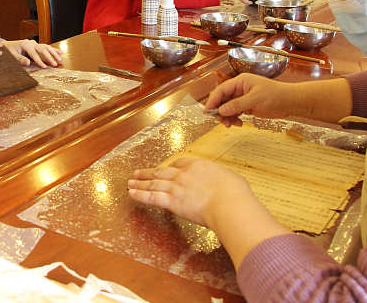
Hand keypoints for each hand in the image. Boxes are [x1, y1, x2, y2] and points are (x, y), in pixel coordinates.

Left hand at [4, 39, 61, 67]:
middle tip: (55, 64)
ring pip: (46, 47)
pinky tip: (60, 52)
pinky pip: (46, 47)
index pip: (34, 54)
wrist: (7, 46)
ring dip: (53, 53)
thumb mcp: (12, 56)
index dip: (40, 61)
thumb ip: (19, 59)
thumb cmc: (9, 51)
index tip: (45, 67)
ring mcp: (34, 43)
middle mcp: (31, 43)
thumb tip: (28, 63)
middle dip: (49, 57)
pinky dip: (53, 50)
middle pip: (42, 49)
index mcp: (25, 44)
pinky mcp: (36, 45)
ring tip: (59, 59)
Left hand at [128, 157, 289, 268]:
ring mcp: (176, 187)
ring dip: (140, 183)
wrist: (229, 202)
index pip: (179, 164)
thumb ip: (224, 181)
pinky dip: (140, 195)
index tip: (165, 169)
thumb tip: (230, 184)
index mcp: (198, 165)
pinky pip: (152, 197)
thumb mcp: (232, 179)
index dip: (170, 167)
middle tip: (138, 173)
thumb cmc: (235, 192)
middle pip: (162, 172)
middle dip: (149, 173)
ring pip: (154, 184)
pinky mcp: (172, 201)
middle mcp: (184, 174)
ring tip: (131, 182)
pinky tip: (132, 193)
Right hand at [205, 73, 294, 117]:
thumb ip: (237, 105)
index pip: (221, 90)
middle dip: (220, 111)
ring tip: (231, 125)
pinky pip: (235, 112)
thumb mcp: (255, 99)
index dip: (213, 101)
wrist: (290, 102)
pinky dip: (234, 119)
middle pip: (222, 99)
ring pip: (227, 108)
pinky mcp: (247, 106)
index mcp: (240, 82)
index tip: (208, 112)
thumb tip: (222, 110)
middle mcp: (239, 89)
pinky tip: (239, 124)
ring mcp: (243, 98)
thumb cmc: (276, 96)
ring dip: (227, 117)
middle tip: (222, 122)